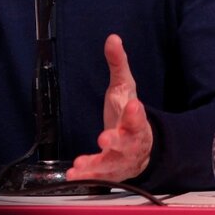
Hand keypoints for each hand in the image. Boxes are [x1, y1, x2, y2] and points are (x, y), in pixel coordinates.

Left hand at [66, 34, 152, 182]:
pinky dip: (86, 175)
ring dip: (97, 164)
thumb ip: (118, 64)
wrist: (140, 147)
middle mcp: (130, 142)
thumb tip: (112, 38)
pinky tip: (73, 174)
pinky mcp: (109, 170)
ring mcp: (120, 159)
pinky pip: (98, 175)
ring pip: (112, 163)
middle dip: (117, 140)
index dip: (136, 113)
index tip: (134, 105)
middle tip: (105, 138)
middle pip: (127, 143)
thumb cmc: (128, 114)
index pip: (138, 117)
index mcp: (136, 121)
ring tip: (82, 164)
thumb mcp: (124, 87)